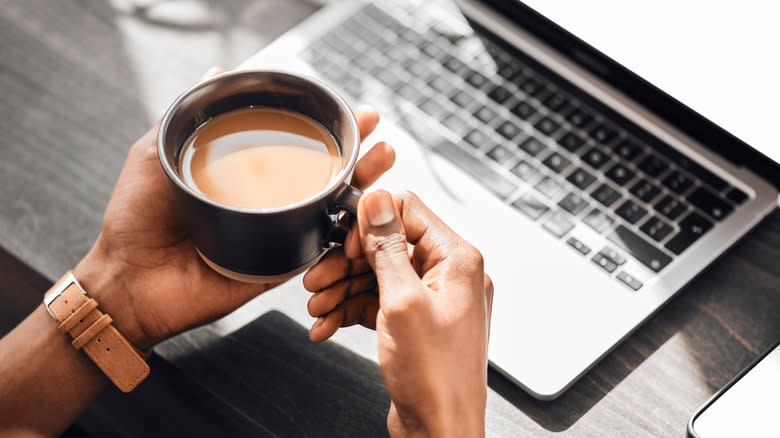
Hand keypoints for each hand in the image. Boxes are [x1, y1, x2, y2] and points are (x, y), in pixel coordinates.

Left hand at [74, 67, 395, 349]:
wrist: (128, 279)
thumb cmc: (135, 220)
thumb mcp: (155, 155)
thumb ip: (184, 116)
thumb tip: (216, 72)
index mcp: (244, 176)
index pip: (295, 146)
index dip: (327, 127)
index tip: (354, 113)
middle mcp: (266, 204)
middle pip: (324, 176)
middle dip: (359, 154)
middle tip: (379, 138)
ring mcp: (276, 235)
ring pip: (332, 210)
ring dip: (366, 188)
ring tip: (382, 163)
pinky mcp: (279, 267)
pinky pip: (321, 251)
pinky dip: (349, 235)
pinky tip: (367, 216)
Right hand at [303, 191, 492, 436]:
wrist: (440, 430)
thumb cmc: (434, 376)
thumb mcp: (401, 301)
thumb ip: (387, 246)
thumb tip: (378, 199)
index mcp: (457, 259)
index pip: (408, 212)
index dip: (371, 224)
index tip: (346, 244)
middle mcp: (449, 275)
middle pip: (388, 245)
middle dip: (347, 263)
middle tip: (317, 279)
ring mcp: (433, 300)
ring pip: (378, 275)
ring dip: (342, 288)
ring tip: (316, 306)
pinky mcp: (416, 322)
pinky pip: (379, 301)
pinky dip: (351, 310)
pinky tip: (327, 324)